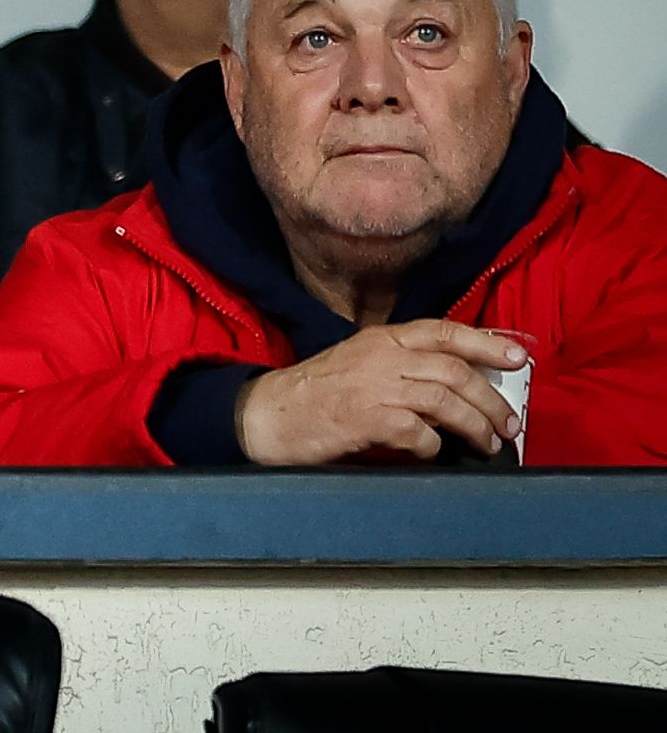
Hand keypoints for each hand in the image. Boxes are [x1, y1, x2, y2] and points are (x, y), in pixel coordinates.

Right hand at [235, 319, 528, 465]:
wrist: (267, 415)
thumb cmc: (313, 393)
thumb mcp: (358, 363)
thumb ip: (401, 366)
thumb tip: (453, 388)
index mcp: (381, 338)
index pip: (444, 331)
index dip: (487, 344)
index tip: (519, 359)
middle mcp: (382, 356)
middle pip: (455, 372)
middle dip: (491, 400)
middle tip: (509, 424)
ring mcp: (374, 386)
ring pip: (446, 402)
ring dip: (474, 427)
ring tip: (486, 445)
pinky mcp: (367, 419)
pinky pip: (419, 433)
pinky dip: (433, 447)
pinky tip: (431, 454)